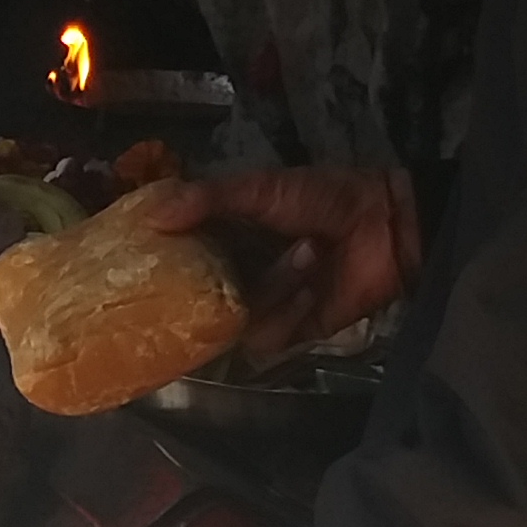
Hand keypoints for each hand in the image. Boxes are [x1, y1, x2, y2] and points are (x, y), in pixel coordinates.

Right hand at [137, 165, 421, 361]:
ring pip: (235, 318)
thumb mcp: (260, 188)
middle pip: (199, 299)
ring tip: (306, 258)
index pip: (179, 258)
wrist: (386, 226)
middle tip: (210, 280)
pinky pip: (267, 337)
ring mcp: (263, 304)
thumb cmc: (323, 197)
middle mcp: (237, 273)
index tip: (140, 265)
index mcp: (225, 237)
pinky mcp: (291, 331)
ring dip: (272, 288)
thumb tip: (151, 217)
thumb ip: (207, 199)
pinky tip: (312, 289)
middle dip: (203, 293)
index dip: (162, 265)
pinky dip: (288, 314)